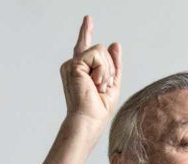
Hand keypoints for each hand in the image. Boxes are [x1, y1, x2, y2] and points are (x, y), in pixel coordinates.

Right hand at [59, 15, 122, 131]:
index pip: (84, 46)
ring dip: (106, 71)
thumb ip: (113, 64)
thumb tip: (115, 43)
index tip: (88, 19)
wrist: (88, 120)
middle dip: (109, 69)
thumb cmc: (98, 108)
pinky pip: (97, 54)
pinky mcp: (74, 64)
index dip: (86, 32)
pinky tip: (95, 83)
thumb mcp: (112, 83)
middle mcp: (73, 65)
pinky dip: (102, 70)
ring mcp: (72, 64)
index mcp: (80, 70)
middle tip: (100, 88)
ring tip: (98, 86)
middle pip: (101, 51)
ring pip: (100, 50)